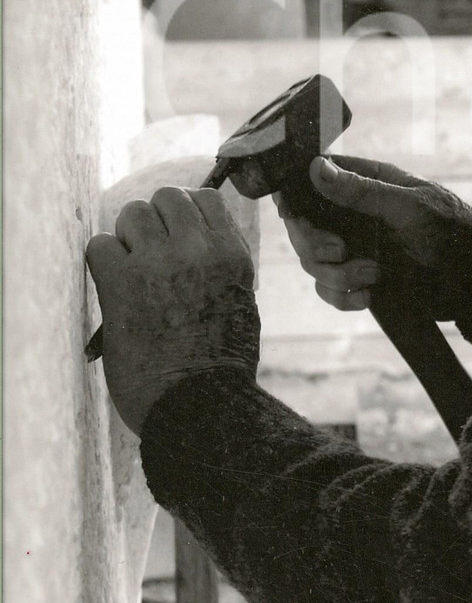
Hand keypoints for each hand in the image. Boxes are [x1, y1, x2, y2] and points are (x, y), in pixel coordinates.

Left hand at [85, 186, 259, 435]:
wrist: (198, 405)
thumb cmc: (220, 364)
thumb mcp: (241, 302)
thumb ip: (222, 265)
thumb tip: (200, 240)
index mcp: (232, 255)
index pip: (206, 198)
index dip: (186, 212)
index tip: (177, 233)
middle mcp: (198, 249)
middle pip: (167, 197)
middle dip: (155, 220)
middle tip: (149, 251)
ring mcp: (159, 262)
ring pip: (132, 213)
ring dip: (127, 236)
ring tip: (130, 267)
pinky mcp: (122, 282)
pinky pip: (100, 244)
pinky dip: (102, 260)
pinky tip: (111, 285)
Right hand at [276, 155, 471, 316]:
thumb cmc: (454, 228)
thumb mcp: (409, 206)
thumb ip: (362, 191)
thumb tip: (315, 167)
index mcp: (365, 183)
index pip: (310, 183)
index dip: (293, 200)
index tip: (293, 215)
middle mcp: (353, 215)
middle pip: (303, 229)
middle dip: (314, 244)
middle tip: (340, 251)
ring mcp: (356, 249)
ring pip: (314, 264)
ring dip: (335, 275)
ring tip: (374, 275)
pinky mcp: (362, 281)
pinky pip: (331, 292)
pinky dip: (343, 298)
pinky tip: (369, 297)